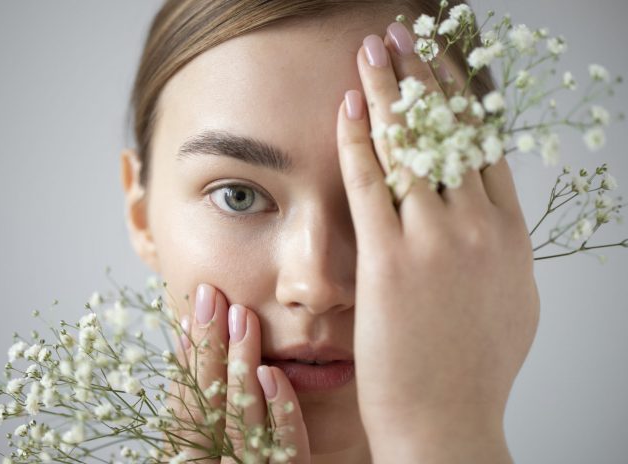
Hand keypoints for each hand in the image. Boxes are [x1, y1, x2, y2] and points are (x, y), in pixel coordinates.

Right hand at [162, 283, 309, 462]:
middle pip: (208, 412)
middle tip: (212, 296)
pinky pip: (288, 452)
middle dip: (209, 350)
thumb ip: (196, 409)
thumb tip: (188, 341)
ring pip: (243, 425)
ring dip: (240, 366)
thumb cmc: (227, 460)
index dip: (186, 362)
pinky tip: (272, 373)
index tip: (189, 313)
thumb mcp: (203, 446)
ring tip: (242, 317)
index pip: (183, 412)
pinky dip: (280, 412)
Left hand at [335, 24, 539, 462]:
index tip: (444, 63)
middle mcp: (479, 227)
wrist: (448, 419)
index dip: (463, 96)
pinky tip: (347, 106)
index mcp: (509, 234)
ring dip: (389, 90)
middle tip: (404, 35)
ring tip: (373, 51)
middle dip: (425, 75)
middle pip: (451, 130)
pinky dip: (358, 138)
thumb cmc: (473, 369)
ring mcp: (435, 241)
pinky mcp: (389, 261)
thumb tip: (485, 214)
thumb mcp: (507, 301)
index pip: (486, 144)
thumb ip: (496, 251)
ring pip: (412, 145)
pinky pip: (371, 182)